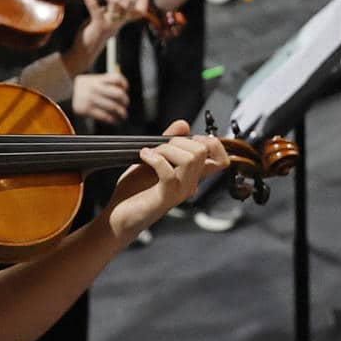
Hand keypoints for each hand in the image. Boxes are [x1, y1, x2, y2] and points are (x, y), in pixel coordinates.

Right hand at [70, 70, 130, 124]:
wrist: (64, 92)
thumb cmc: (82, 88)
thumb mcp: (91, 79)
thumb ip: (105, 82)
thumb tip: (122, 89)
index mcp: (96, 79)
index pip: (116, 78)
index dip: (124, 83)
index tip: (125, 88)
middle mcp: (94, 88)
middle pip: (118, 94)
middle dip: (125, 100)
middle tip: (125, 104)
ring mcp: (90, 99)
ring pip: (113, 107)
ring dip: (122, 113)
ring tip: (123, 115)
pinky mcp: (86, 110)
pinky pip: (105, 116)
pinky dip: (113, 120)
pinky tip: (115, 120)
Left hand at [72, 0, 149, 60]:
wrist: (83, 53)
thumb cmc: (93, 33)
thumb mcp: (105, 18)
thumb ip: (110, 8)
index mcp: (122, 20)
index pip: (141, 10)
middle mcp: (119, 22)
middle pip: (130, 1)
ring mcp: (110, 24)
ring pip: (116, 2)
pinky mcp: (99, 26)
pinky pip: (95, 8)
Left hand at [104, 120, 228, 243]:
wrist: (119, 216)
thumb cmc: (135, 190)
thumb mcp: (152, 159)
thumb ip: (169, 142)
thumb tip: (183, 124)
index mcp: (190, 175)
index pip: (221, 160)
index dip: (213, 144)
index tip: (190, 139)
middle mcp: (190, 184)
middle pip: (202, 151)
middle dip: (178, 141)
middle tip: (159, 148)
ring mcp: (179, 192)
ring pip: (189, 159)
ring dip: (166, 150)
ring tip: (149, 154)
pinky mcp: (165, 197)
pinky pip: (169, 172)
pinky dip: (154, 158)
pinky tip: (143, 156)